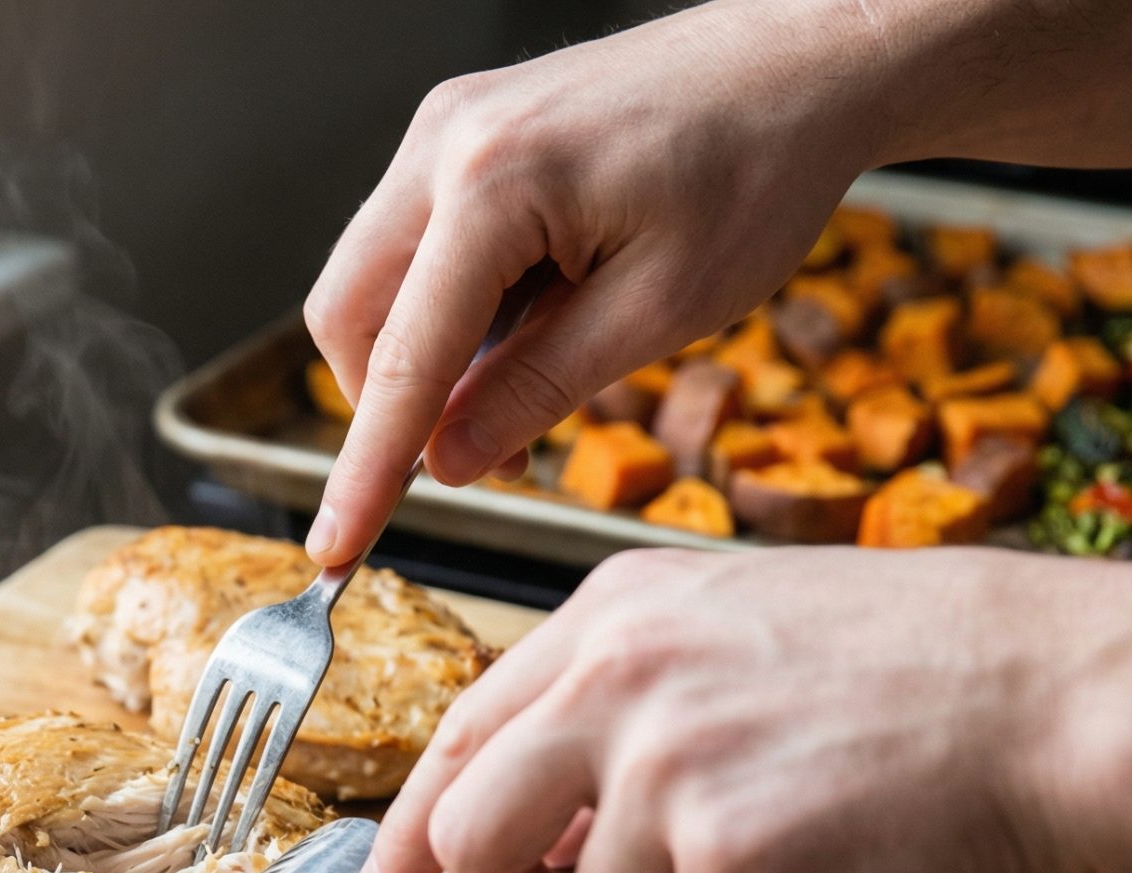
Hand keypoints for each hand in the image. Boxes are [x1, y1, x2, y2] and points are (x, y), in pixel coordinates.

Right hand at [301, 0, 891, 565]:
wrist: (797, 65)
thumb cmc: (756, 168)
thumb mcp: (661, 309)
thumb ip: (539, 389)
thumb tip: (448, 465)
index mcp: (494, 183)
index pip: (403, 359)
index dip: (366, 471)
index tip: (334, 548)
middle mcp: (446, 142)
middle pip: (349, 314)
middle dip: (388, 406)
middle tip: (477, 461)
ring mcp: (447, 128)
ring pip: (370, 280)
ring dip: (419, 359)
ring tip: (521, 393)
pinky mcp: (463, 133)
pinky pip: (413, 243)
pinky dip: (443, 309)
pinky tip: (525, 327)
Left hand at [357, 546, 1125, 872]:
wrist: (1069, 691)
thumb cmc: (934, 672)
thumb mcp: (745, 634)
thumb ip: (629, 713)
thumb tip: (545, 834)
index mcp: (614, 614)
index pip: (460, 735)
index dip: (417, 830)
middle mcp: (617, 677)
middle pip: (472, 840)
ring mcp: (666, 765)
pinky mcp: (729, 855)